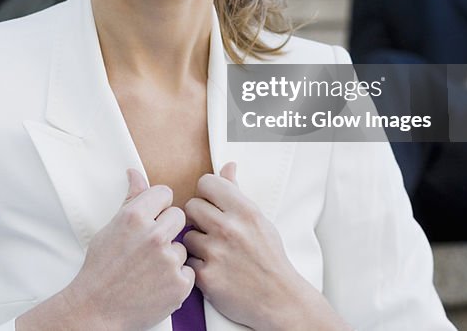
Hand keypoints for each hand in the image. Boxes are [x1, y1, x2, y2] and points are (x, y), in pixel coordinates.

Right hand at [17, 169, 193, 330]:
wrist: (97, 308)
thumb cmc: (101, 268)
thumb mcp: (111, 228)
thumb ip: (131, 199)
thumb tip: (135, 173)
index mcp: (135, 217)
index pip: (165, 193)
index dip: (158, 206)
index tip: (151, 218)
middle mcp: (154, 235)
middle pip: (179, 216)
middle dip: (167, 228)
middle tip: (150, 245)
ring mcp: (169, 261)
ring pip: (182, 245)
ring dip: (171, 255)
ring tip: (150, 268)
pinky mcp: (180, 284)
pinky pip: (188, 271)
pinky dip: (176, 278)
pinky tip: (157, 283)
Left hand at [183, 163, 349, 330]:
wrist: (279, 299)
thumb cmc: (269, 258)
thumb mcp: (259, 220)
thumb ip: (237, 192)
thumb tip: (227, 166)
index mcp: (244, 211)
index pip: (206, 182)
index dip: (206, 193)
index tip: (212, 203)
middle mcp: (229, 229)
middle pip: (190, 206)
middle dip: (198, 218)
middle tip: (211, 230)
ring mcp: (216, 253)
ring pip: (187, 235)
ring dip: (197, 244)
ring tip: (215, 253)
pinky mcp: (206, 277)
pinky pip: (188, 261)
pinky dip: (197, 266)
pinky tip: (213, 269)